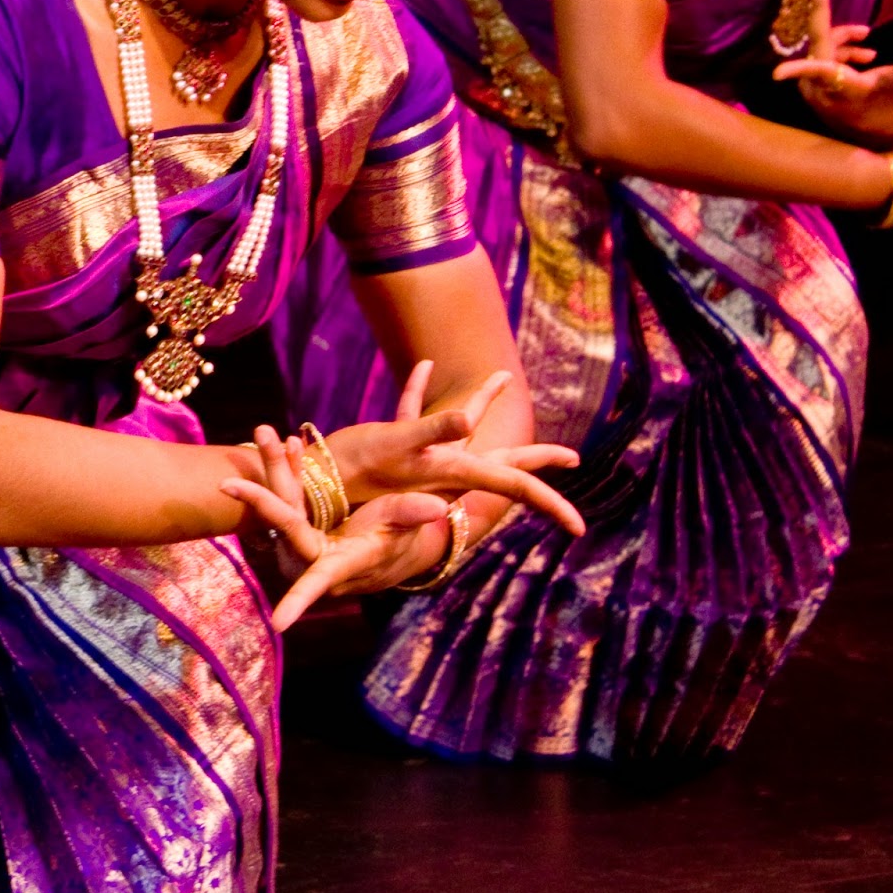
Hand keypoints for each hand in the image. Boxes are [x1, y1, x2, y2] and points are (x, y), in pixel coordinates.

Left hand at [221, 460, 452, 630]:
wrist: (389, 543)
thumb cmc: (400, 541)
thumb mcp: (407, 527)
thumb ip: (412, 515)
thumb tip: (435, 508)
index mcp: (342, 565)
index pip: (317, 581)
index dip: (300, 600)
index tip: (278, 623)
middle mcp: (315, 557)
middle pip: (285, 524)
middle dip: (262, 495)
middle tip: (233, 475)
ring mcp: (304, 540)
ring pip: (282, 505)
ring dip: (275, 469)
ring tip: (267, 433)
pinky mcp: (301, 524)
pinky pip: (290, 496)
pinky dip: (288, 470)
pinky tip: (286, 443)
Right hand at [324, 360, 583, 535]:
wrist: (312, 492)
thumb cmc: (354, 472)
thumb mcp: (395, 448)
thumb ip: (432, 432)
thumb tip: (467, 420)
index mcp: (454, 472)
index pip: (513, 486)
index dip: (547, 502)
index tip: (580, 528)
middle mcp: (445, 469)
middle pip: (502, 464)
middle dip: (535, 459)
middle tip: (573, 458)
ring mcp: (421, 460)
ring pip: (462, 429)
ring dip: (483, 402)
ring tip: (504, 375)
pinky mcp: (393, 446)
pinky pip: (415, 414)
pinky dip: (420, 389)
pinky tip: (425, 365)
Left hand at [772, 0, 892, 143]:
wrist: (876, 128)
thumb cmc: (886, 108)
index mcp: (835, 86)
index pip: (817, 63)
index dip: (807, 44)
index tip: (788, 35)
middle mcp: (817, 86)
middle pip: (820, 42)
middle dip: (839, 29)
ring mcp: (812, 84)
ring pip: (823, 48)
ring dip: (844, 41)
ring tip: (868, 44)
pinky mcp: (814, 84)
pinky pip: (823, 57)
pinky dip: (842, 51)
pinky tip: (866, 54)